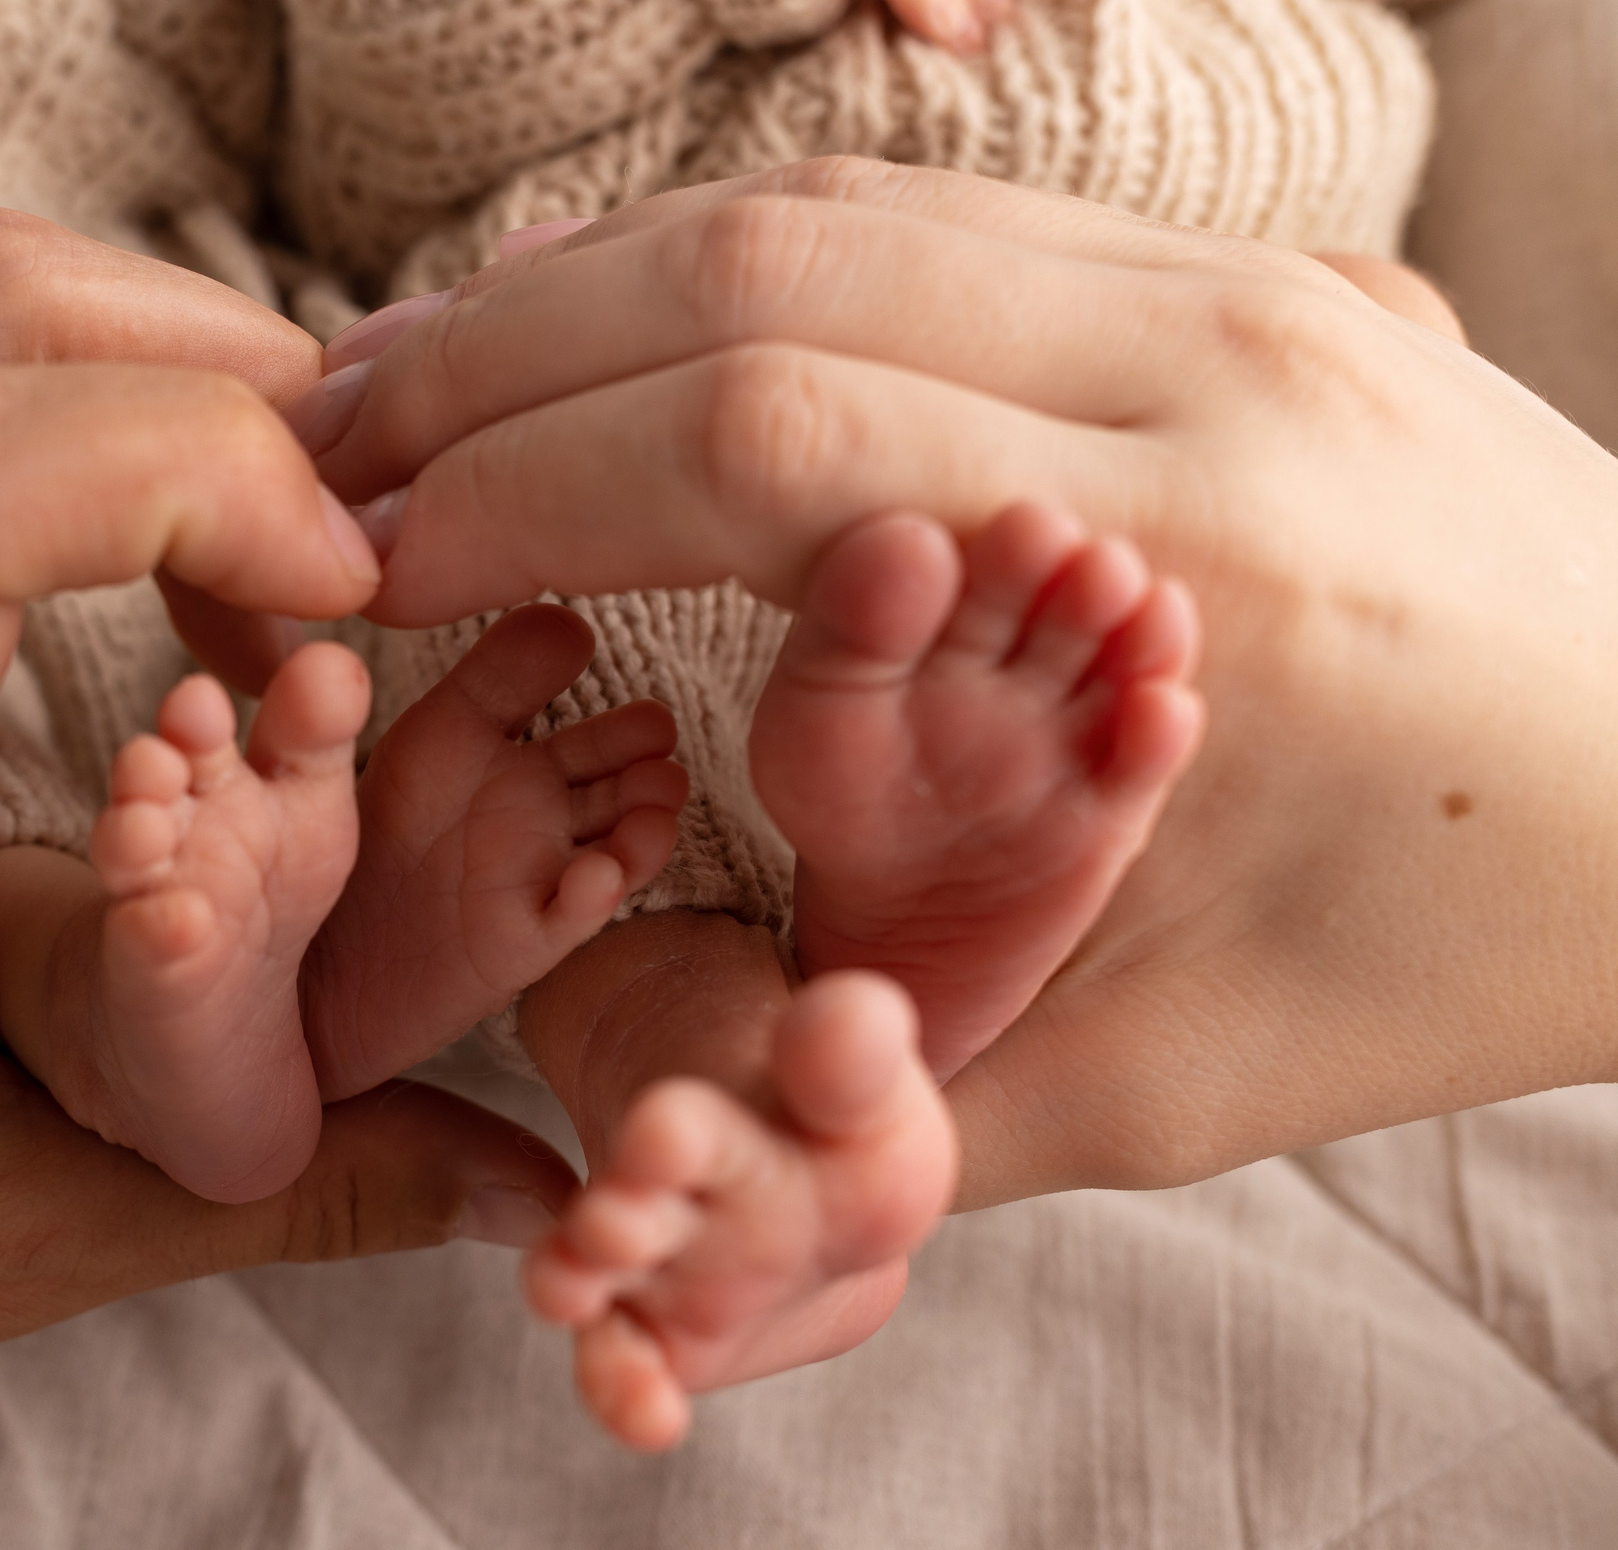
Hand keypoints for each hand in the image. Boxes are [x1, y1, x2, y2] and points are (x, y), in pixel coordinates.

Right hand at [303, 157, 1617, 1204]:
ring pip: (832, 196)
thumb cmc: (1464, 952)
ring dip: (589, 283)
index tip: (355, 561)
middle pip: (766, 267)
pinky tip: (607, 322)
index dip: (517, 488)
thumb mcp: (1165, 1089)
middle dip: (497, 357)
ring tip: (415, 376)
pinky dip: (729, 258)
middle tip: (321, 442)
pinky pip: (931, 204)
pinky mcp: (1251, 263)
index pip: (765, 443)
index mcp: (1207, 569)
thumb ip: (876, 1085)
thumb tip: (632, 1116)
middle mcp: (1227, 365)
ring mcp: (1250, 279)